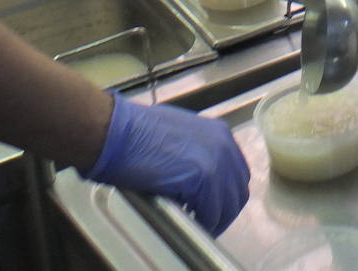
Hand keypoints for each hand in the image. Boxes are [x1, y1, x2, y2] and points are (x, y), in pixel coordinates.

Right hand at [87, 94, 249, 234]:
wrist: (119, 132)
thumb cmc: (138, 133)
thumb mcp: (180, 135)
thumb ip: (199, 153)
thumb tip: (199, 179)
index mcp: (220, 134)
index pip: (237, 174)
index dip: (226, 194)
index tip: (213, 207)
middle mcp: (225, 146)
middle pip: (237, 191)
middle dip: (223, 210)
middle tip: (206, 221)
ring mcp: (216, 161)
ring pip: (227, 205)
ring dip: (214, 219)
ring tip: (197, 225)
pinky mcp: (203, 178)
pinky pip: (210, 212)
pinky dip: (202, 222)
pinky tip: (189, 222)